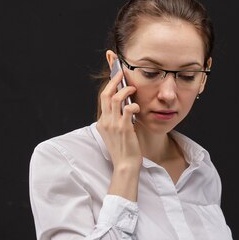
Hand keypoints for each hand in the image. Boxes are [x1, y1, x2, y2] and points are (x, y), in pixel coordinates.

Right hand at [96, 71, 141, 199]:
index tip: (117, 78)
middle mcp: (105, 122)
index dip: (109, 86)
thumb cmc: (123, 150)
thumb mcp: (115, 134)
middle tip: (122, 74)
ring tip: (133, 89)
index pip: (103, 99)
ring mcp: (113, 125)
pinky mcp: (124, 128)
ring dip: (125, 90)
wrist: (125, 165)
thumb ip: (116, 121)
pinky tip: (137, 107)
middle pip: (106, 95)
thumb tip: (124, 107)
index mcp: (101, 123)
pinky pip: (127, 109)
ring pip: (116, 98)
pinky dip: (133, 105)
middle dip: (114, 81)